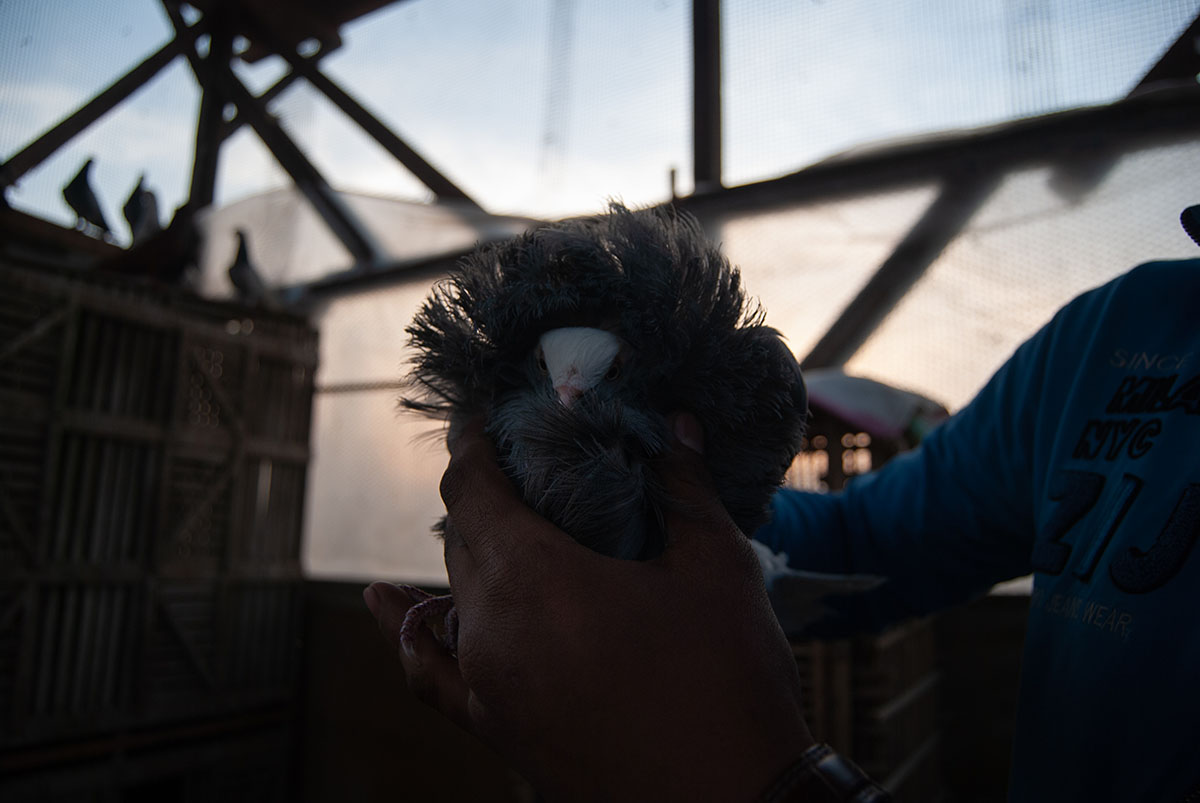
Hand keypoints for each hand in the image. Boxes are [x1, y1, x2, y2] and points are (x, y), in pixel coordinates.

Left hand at [364, 414, 814, 801]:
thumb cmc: (728, 680)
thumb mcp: (717, 568)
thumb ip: (685, 487)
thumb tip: (677, 424)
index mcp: (535, 579)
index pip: (472, 489)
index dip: (472, 444)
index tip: (478, 415)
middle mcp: (491, 630)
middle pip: (462, 538)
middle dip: (484, 494)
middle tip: (521, 462)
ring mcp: (486, 687)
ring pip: (454, 595)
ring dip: (471, 551)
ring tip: (497, 519)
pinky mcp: (496, 728)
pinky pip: (429, 671)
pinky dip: (408, 631)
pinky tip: (386, 604)